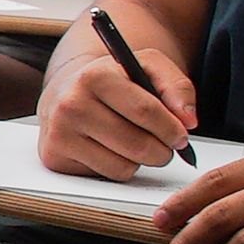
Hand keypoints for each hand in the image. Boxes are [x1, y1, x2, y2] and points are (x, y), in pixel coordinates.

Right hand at [39, 34, 195, 178]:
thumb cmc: (113, 80)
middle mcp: (71, 105)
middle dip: (162, 150)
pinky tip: (114, 150)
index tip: (181, 136)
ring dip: (141, 161)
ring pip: (124, 166)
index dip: (172, 128)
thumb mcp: (146, 67)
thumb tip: (188, 121)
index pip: (145, 111)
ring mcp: (59, 133)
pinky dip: (120, 168)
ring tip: (137, 144)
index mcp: (94, 76)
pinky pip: (107, 176)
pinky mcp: (55, 157)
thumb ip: (176, 86)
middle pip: (137, 144)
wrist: (66, 91)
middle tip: (166, 146)